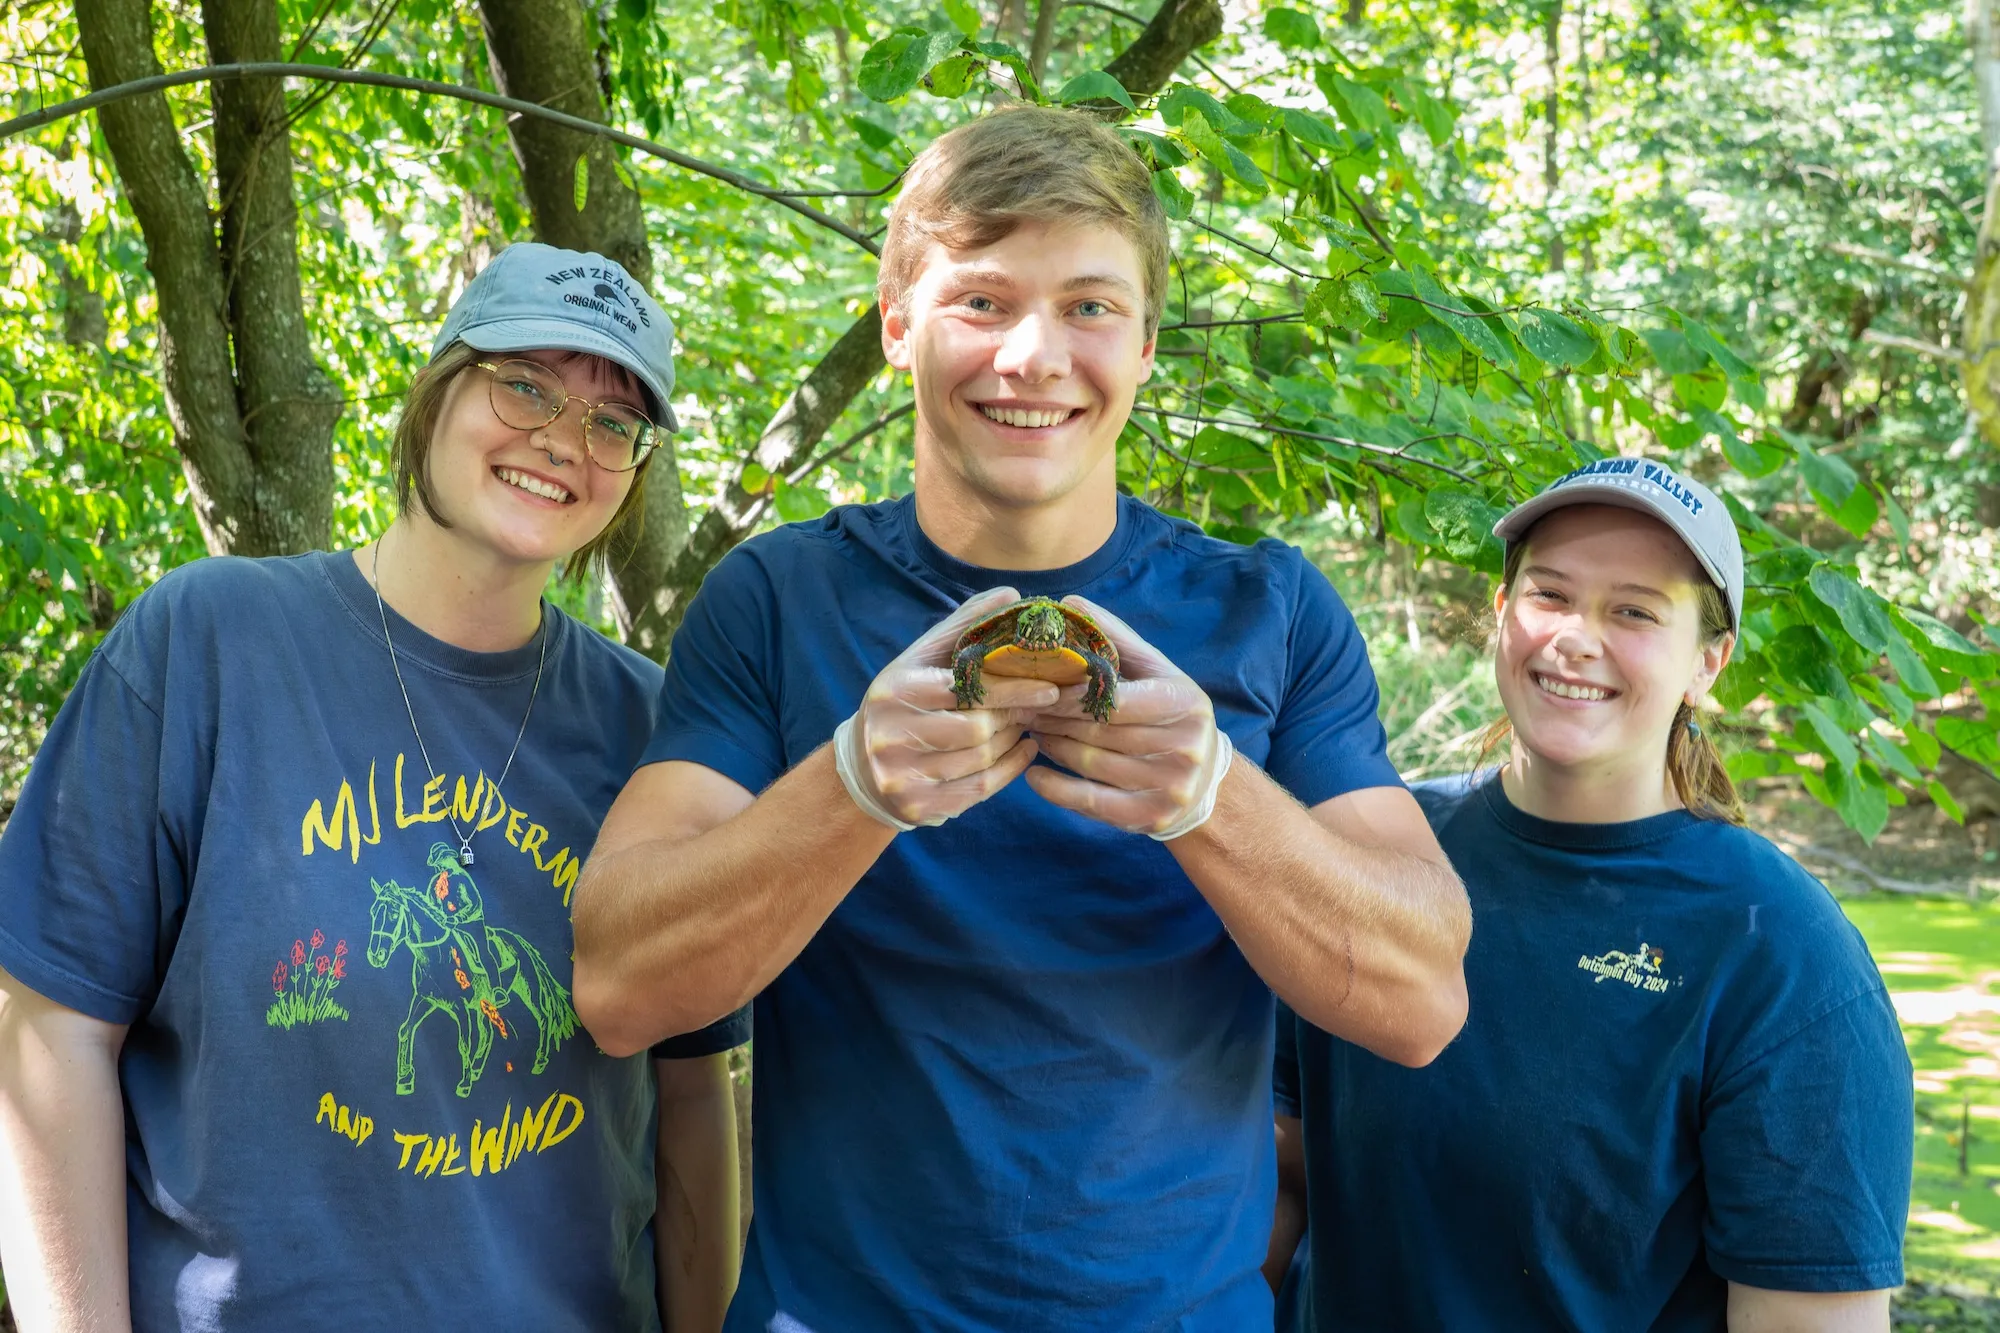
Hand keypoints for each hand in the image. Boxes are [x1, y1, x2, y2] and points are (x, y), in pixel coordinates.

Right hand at [833, 587, 1056, 830]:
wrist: (863, 768)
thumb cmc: (903, 701)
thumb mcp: (920, 659)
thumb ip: (963, 626)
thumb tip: (1011, 595)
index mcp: (897, 690)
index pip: (966, 688)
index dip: (1013, 688)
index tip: (1049, 687)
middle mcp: (893, 734)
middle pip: (978, 728)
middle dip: (1016, 715)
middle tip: (1043, 706)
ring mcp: (903, 775)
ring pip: (982, 759)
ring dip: (1013, 741)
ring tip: (1027, 724)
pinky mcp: (918, 806)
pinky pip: (980, 788)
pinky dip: (1011, 769)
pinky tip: (1025, 751)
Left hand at [1025, 594, 1233, 839]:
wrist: (1206, 786)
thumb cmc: (1172, 716)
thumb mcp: (1159, 673)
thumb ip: (1117, 640)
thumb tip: (1071, 604)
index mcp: (1184, 704)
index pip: (1115, 699)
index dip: (1071, 694)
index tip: (1039, 685)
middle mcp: (1183, 747)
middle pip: (1099, 731)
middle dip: (1054, 717)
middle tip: (1022, 706)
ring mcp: (1167, 787)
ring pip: (1089, 763)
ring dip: (1051, 745)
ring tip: (1031, 729)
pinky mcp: (1148, 818)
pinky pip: (1090, 801)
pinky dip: (1055, 788)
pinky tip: (1033, 774)